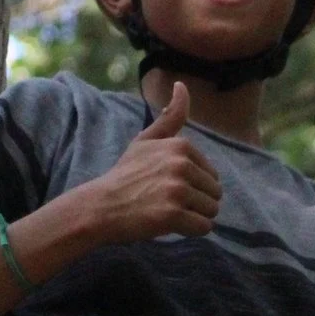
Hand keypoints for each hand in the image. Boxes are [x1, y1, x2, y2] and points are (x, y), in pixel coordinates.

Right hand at [83, 81, 220, 240]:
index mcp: (181, 146)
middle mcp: (181, 165)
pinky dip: (190, 230)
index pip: (212, 175)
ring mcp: (177, 190)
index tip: (164, 185)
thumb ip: (170, 116)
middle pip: (214, 193)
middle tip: (165, 201)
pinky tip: (169, 224)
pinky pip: (203, 227)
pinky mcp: (172, 214)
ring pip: (211, 211)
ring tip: (167, 212)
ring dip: (194, 217)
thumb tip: (182, 85)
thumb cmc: (125, 175)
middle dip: (196, 202)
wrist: (100, 206)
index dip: (192, 186)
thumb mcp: (146, 140)